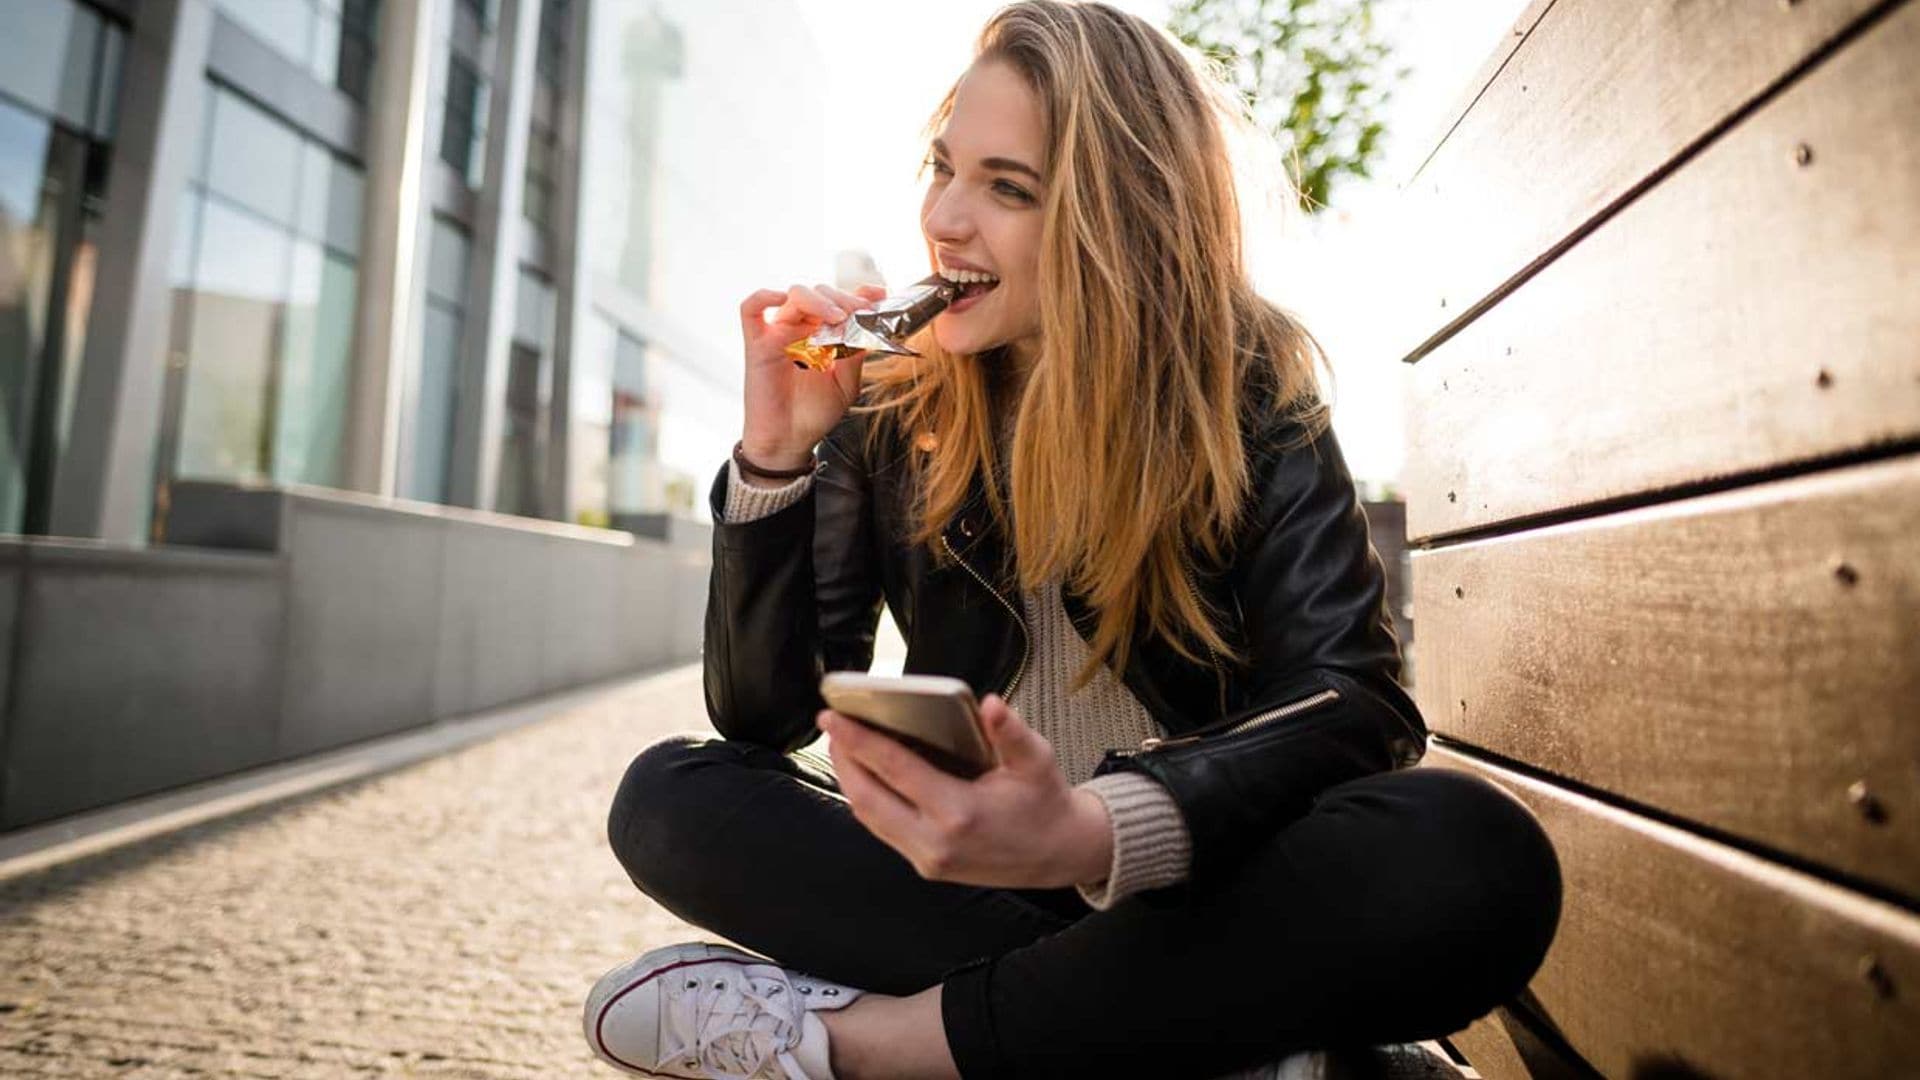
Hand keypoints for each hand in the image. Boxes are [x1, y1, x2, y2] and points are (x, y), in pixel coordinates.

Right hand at [738, 282, 888, 468]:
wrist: (789, 440)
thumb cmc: (814, 414)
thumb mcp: (846, 384)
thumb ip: (854, 354)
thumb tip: (865, 326)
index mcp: (825, 335)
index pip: (841, 302)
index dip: (860, 294)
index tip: (879, 295)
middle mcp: (802, 329)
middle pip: (820, 292)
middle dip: (842, 298)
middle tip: (856, 312)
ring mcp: (779, 333)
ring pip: (794, 294)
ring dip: (818, 299)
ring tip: (835, 317)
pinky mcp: (757, 343)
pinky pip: (750, 309)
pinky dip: (763, 296)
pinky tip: (780, 299)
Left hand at [818, 694, 1115, 889]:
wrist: (1058, 854)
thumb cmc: (1045, 801)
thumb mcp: (1037, 761)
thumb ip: (1011, 732)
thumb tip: (990, 704)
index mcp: (960, 812)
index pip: (894, 770)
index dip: (859, 740)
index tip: (832, 716)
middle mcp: (935, 842)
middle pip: (867, 798)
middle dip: (843, 759)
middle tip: (831, 724)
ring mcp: (927, 859)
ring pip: (869, 818)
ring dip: (850, 780)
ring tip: (843, 744)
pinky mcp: (926, 867)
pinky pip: (883, 830)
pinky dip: (868, 800)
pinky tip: (866, 774)